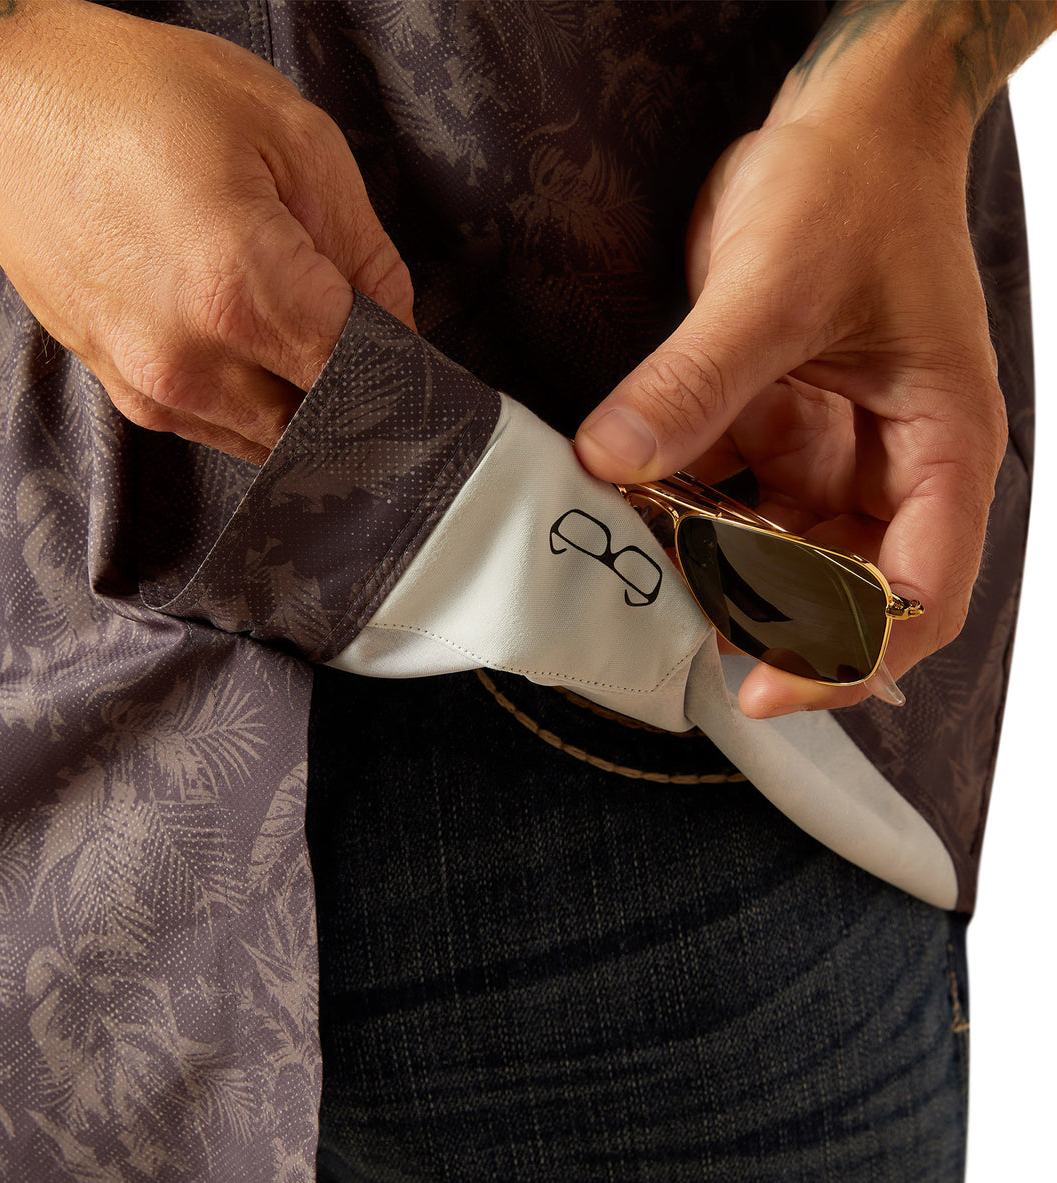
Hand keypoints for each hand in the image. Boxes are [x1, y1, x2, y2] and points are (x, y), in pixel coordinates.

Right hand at [0, 0, 412, 462]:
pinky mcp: (128, 394)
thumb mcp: (291, 138)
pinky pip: (222, 428)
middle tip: (369, 344)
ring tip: (296, 330)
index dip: (403, 368)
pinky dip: (255, 403)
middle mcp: (194, 360)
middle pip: (324, 421)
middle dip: (358, 391)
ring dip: (304, 401)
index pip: (367, 377)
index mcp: (242, 289)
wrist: (2, 108)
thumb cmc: (137, 98)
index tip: (414, 356)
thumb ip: (365, 252)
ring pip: (274, 436)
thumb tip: (400, 331)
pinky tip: (250, 345)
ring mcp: (154, 387)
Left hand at [574, 12, 1016, 718]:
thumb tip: (613, 461)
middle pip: (845, 590)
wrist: (842, 124)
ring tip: (645, 583)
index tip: (765, 686)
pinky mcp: (775, 429)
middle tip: (681, 641)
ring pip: (776, 553)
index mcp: (940, 445)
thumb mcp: (777, 286)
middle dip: (768, 623)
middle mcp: (890, 464)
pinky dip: (683, 517)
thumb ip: (695, 382)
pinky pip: (727, 498)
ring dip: (713, 572)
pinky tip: (631, 520)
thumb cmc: (855, 185)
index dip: (852, 654)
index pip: (921, 590)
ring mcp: (830, 451)